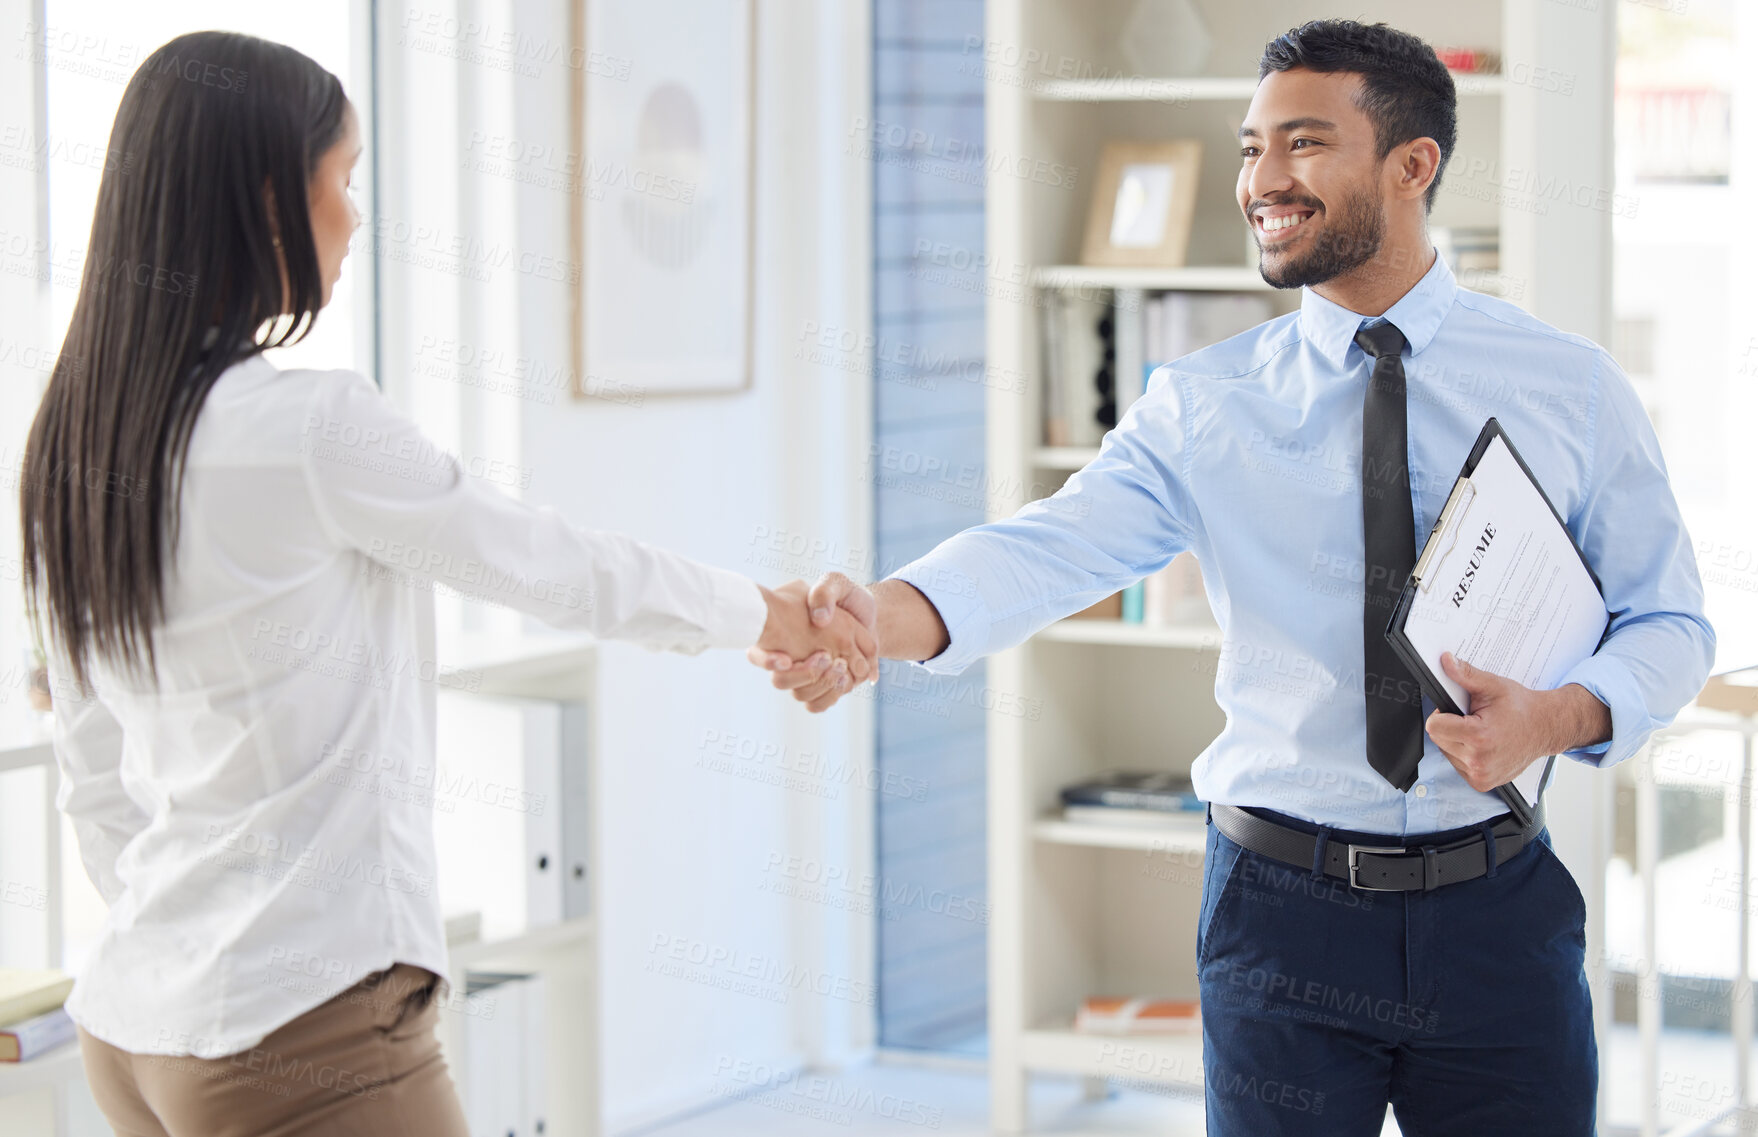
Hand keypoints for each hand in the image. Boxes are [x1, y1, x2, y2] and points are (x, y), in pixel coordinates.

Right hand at [747, 572, 876, 712]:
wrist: (865, 612)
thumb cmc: (844, 597)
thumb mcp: (834, 584)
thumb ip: (823, 593)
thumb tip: (819, 619)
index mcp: (780, 633)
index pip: (757, 654)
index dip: (766, 660)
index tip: (784, 659)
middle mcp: (786, 656)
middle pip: (780, 681)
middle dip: (803, 674)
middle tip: (826, 657)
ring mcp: (804, 673)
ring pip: (800, 695)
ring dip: (820, 685)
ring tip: (840, 668)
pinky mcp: (822, 686)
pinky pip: (816, 704)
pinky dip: (829, 696)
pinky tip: (843, 680)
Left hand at [1423, 652, 1558, 792]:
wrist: (1546, 728)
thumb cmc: (1522, 708)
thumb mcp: (1493, 686)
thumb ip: (1466, 674)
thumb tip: (1445, 661)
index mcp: (1478, 737)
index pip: (1434, 727)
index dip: (1443, 714)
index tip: (1459, 709)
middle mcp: (1478, 761)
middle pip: (1439, 739)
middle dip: (1450, 726)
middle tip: (1473, 719)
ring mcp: (1481, 776)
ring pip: (1447, 753)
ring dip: (1457, 741)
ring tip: (1481, 732)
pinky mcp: (1482, 783)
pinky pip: (1458, 765)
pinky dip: (1466, 754)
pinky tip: (1484, 745)